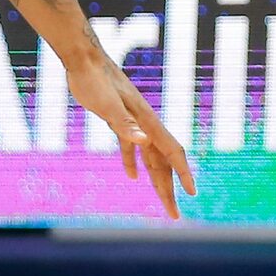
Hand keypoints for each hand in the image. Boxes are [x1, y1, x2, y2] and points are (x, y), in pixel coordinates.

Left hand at [65, 53, 196, 217]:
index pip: (172, 152)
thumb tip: (144, 142)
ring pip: (150, 157)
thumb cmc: (94, 80)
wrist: (82, 59)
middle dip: (170, 190)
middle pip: (163, 162)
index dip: (183, 173)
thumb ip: (124, 125)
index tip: (192, 194)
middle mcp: (144, 124)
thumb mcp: (107, 105)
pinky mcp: (118, 120)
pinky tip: (132, 176)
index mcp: (146, 122)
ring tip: (165, 203)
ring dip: (157, 180)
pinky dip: (133, 162)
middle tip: (175, 216)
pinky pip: (131, 147)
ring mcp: (133, 122)